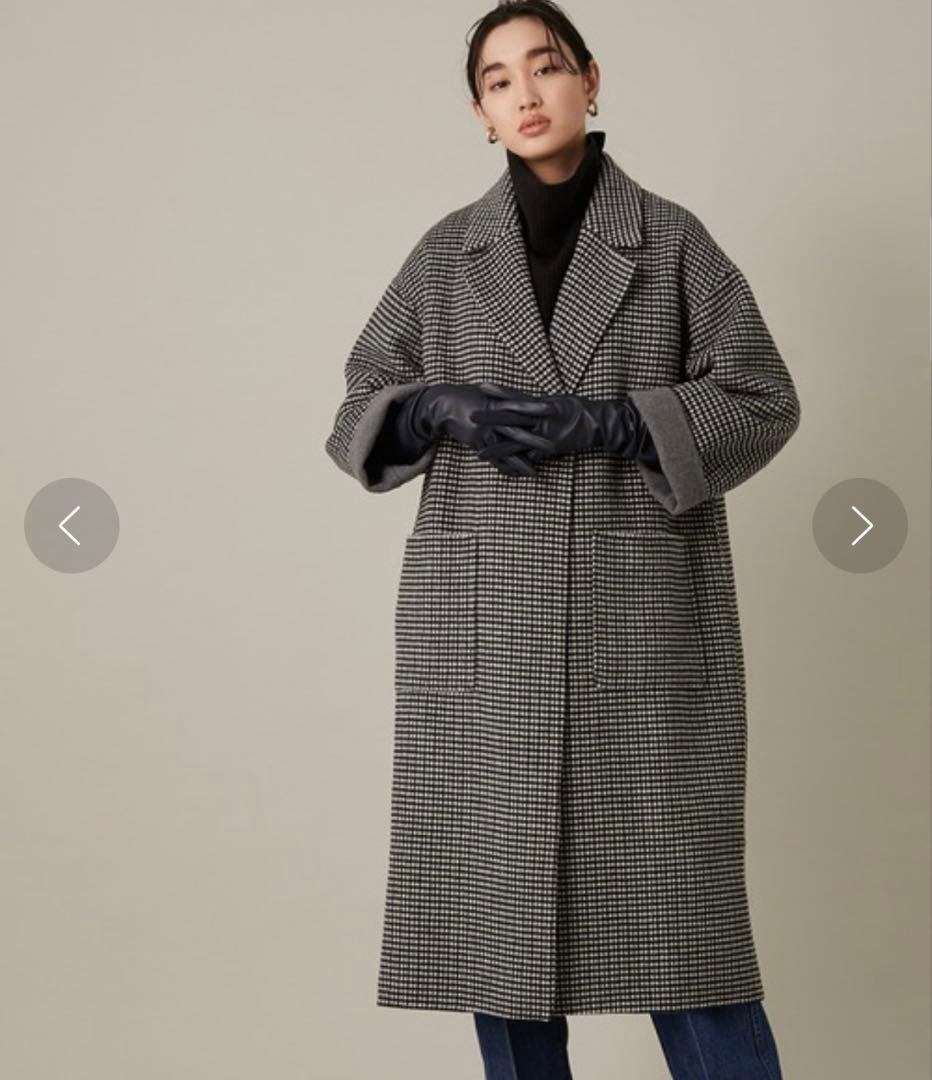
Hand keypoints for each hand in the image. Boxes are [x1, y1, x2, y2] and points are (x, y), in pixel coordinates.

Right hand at [411, 382, 547, 476]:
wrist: (444, 404)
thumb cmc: (468, 396)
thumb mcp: (488, 394)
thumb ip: (504, 398)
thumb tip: (519, 399)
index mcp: (499, 402)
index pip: (522, 404)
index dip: (537, 407)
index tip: (554, 409)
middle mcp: (494, 416)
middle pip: (518, 429)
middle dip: (535, 440)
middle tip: (553, 447)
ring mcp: (485, 430)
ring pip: (506, 448)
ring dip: (521, 461)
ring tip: (534, 473)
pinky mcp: (477, 440)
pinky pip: (492, 457)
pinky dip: (503, 467)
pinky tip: (513, 476)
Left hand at [471, 386, 651, 466]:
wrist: (601, 423)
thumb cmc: (583, 410)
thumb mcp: (562, 402)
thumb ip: (544, 405)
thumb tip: (532, 404)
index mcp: (543, 402)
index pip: (517, 396)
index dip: (499, 391)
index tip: (482, 386)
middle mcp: (541, 416)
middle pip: (510, 416)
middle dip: (490, 417)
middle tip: (471, 416)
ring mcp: (545, 432)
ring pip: (516, 440)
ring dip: (496, 446)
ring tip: (478, 451)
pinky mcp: (550, 447)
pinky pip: (531, 457)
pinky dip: (517, 464)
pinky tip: (504, 470)